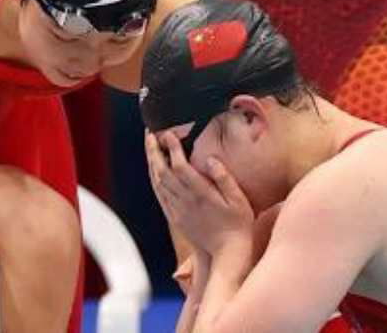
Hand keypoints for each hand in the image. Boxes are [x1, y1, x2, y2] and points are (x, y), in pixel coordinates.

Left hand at [146, 131, 254, 256]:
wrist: (227, 253)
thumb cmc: (238, 223)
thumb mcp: (238, 199)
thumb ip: (224, 178)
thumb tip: (210, 159)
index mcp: (201, 194)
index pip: (180, 167)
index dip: (172, 148)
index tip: (168, 133)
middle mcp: (185, 201)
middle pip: (162, 172)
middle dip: (154, 151)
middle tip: (150, 133)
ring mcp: (178, 210)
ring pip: (157, 183)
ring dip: (151, 162)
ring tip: (149, 145)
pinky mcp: (175, 218)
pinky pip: (159, 195)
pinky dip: (153, 179)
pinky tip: (153, 169)